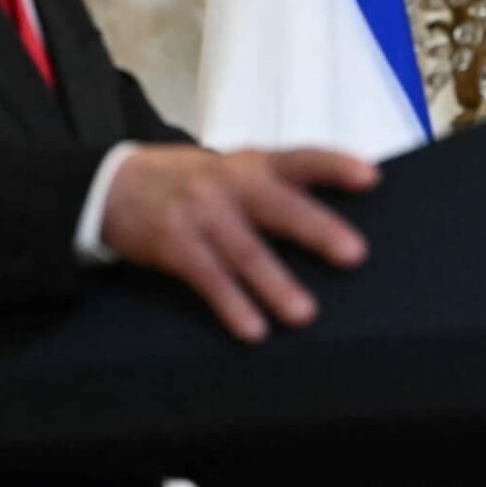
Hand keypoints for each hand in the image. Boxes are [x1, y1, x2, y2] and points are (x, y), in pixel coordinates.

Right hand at [101, 145, 378, 342]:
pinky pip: (208, 278)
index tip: (371, 178)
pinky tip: (253, 328)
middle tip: (354, 254)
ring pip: (245, 250)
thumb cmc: (191, 182)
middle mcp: (230, 183)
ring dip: (276, 284)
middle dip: (317, 228)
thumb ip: (276, 185)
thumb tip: (335, 218)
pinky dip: (232, 304)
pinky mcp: (175, 245)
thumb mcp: (233, 168)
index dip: (335, 165)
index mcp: (253, 163)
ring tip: (305, 313)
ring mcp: (201, 214)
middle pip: (278, 205)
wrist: (114, 184)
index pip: (300, 158)